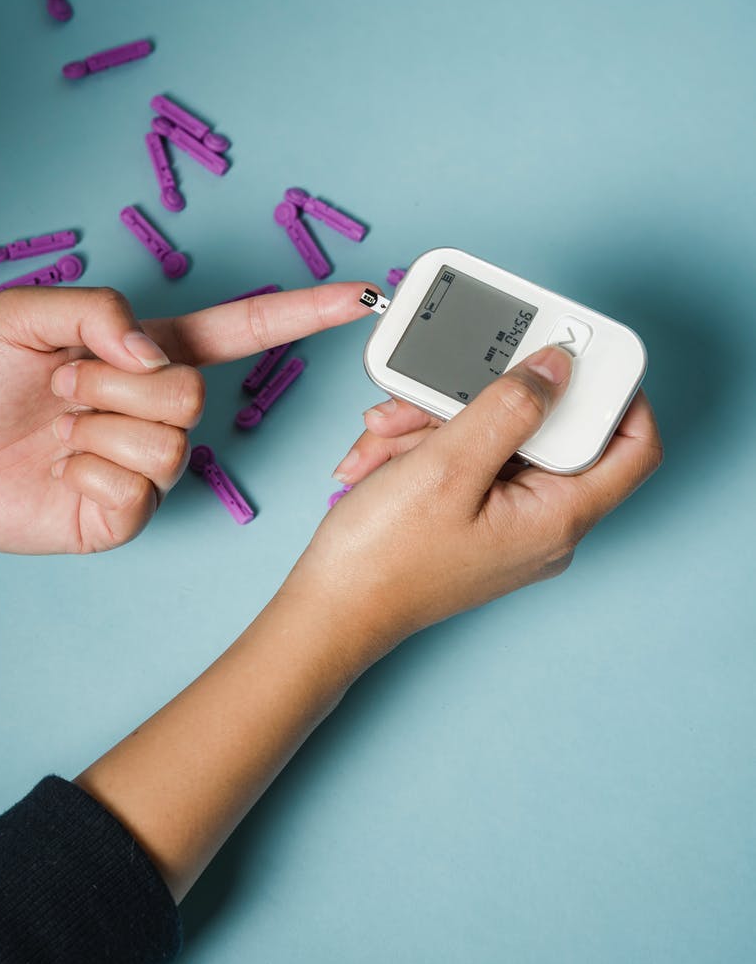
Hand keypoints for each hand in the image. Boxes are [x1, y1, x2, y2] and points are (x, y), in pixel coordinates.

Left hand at [0, 282, 372, 553]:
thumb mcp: (25, 312)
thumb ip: (101, 311)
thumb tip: (155, 353)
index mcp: (150, 352)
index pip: (242, 329)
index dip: (302, 311)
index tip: (359, 294)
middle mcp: (158, 407)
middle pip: (193, 394)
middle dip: (114, 384)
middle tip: (63, 388)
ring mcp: (146, 464)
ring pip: (168, 443)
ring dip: (96, 426)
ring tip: (59, 426)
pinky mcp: (128, 512)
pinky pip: (136, 488)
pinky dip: (84, 472)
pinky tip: (59, 470)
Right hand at [285, 344, 662, 656]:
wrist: (329, 609)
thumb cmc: (384, 558)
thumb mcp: (447, 466)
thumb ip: (509, 409)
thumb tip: (557, 368)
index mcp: (558, 517)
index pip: (634, 446)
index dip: (618, 392)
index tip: (580, 353)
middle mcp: (544, 522)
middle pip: (545, 432)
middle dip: (483, 400)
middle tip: (432, 394)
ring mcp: (509, 521)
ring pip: (496, 439)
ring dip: (438, 421)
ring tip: (387, 434)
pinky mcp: (476, 516)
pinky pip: (468, 459)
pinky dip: (427, 445)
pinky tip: (383, 454)